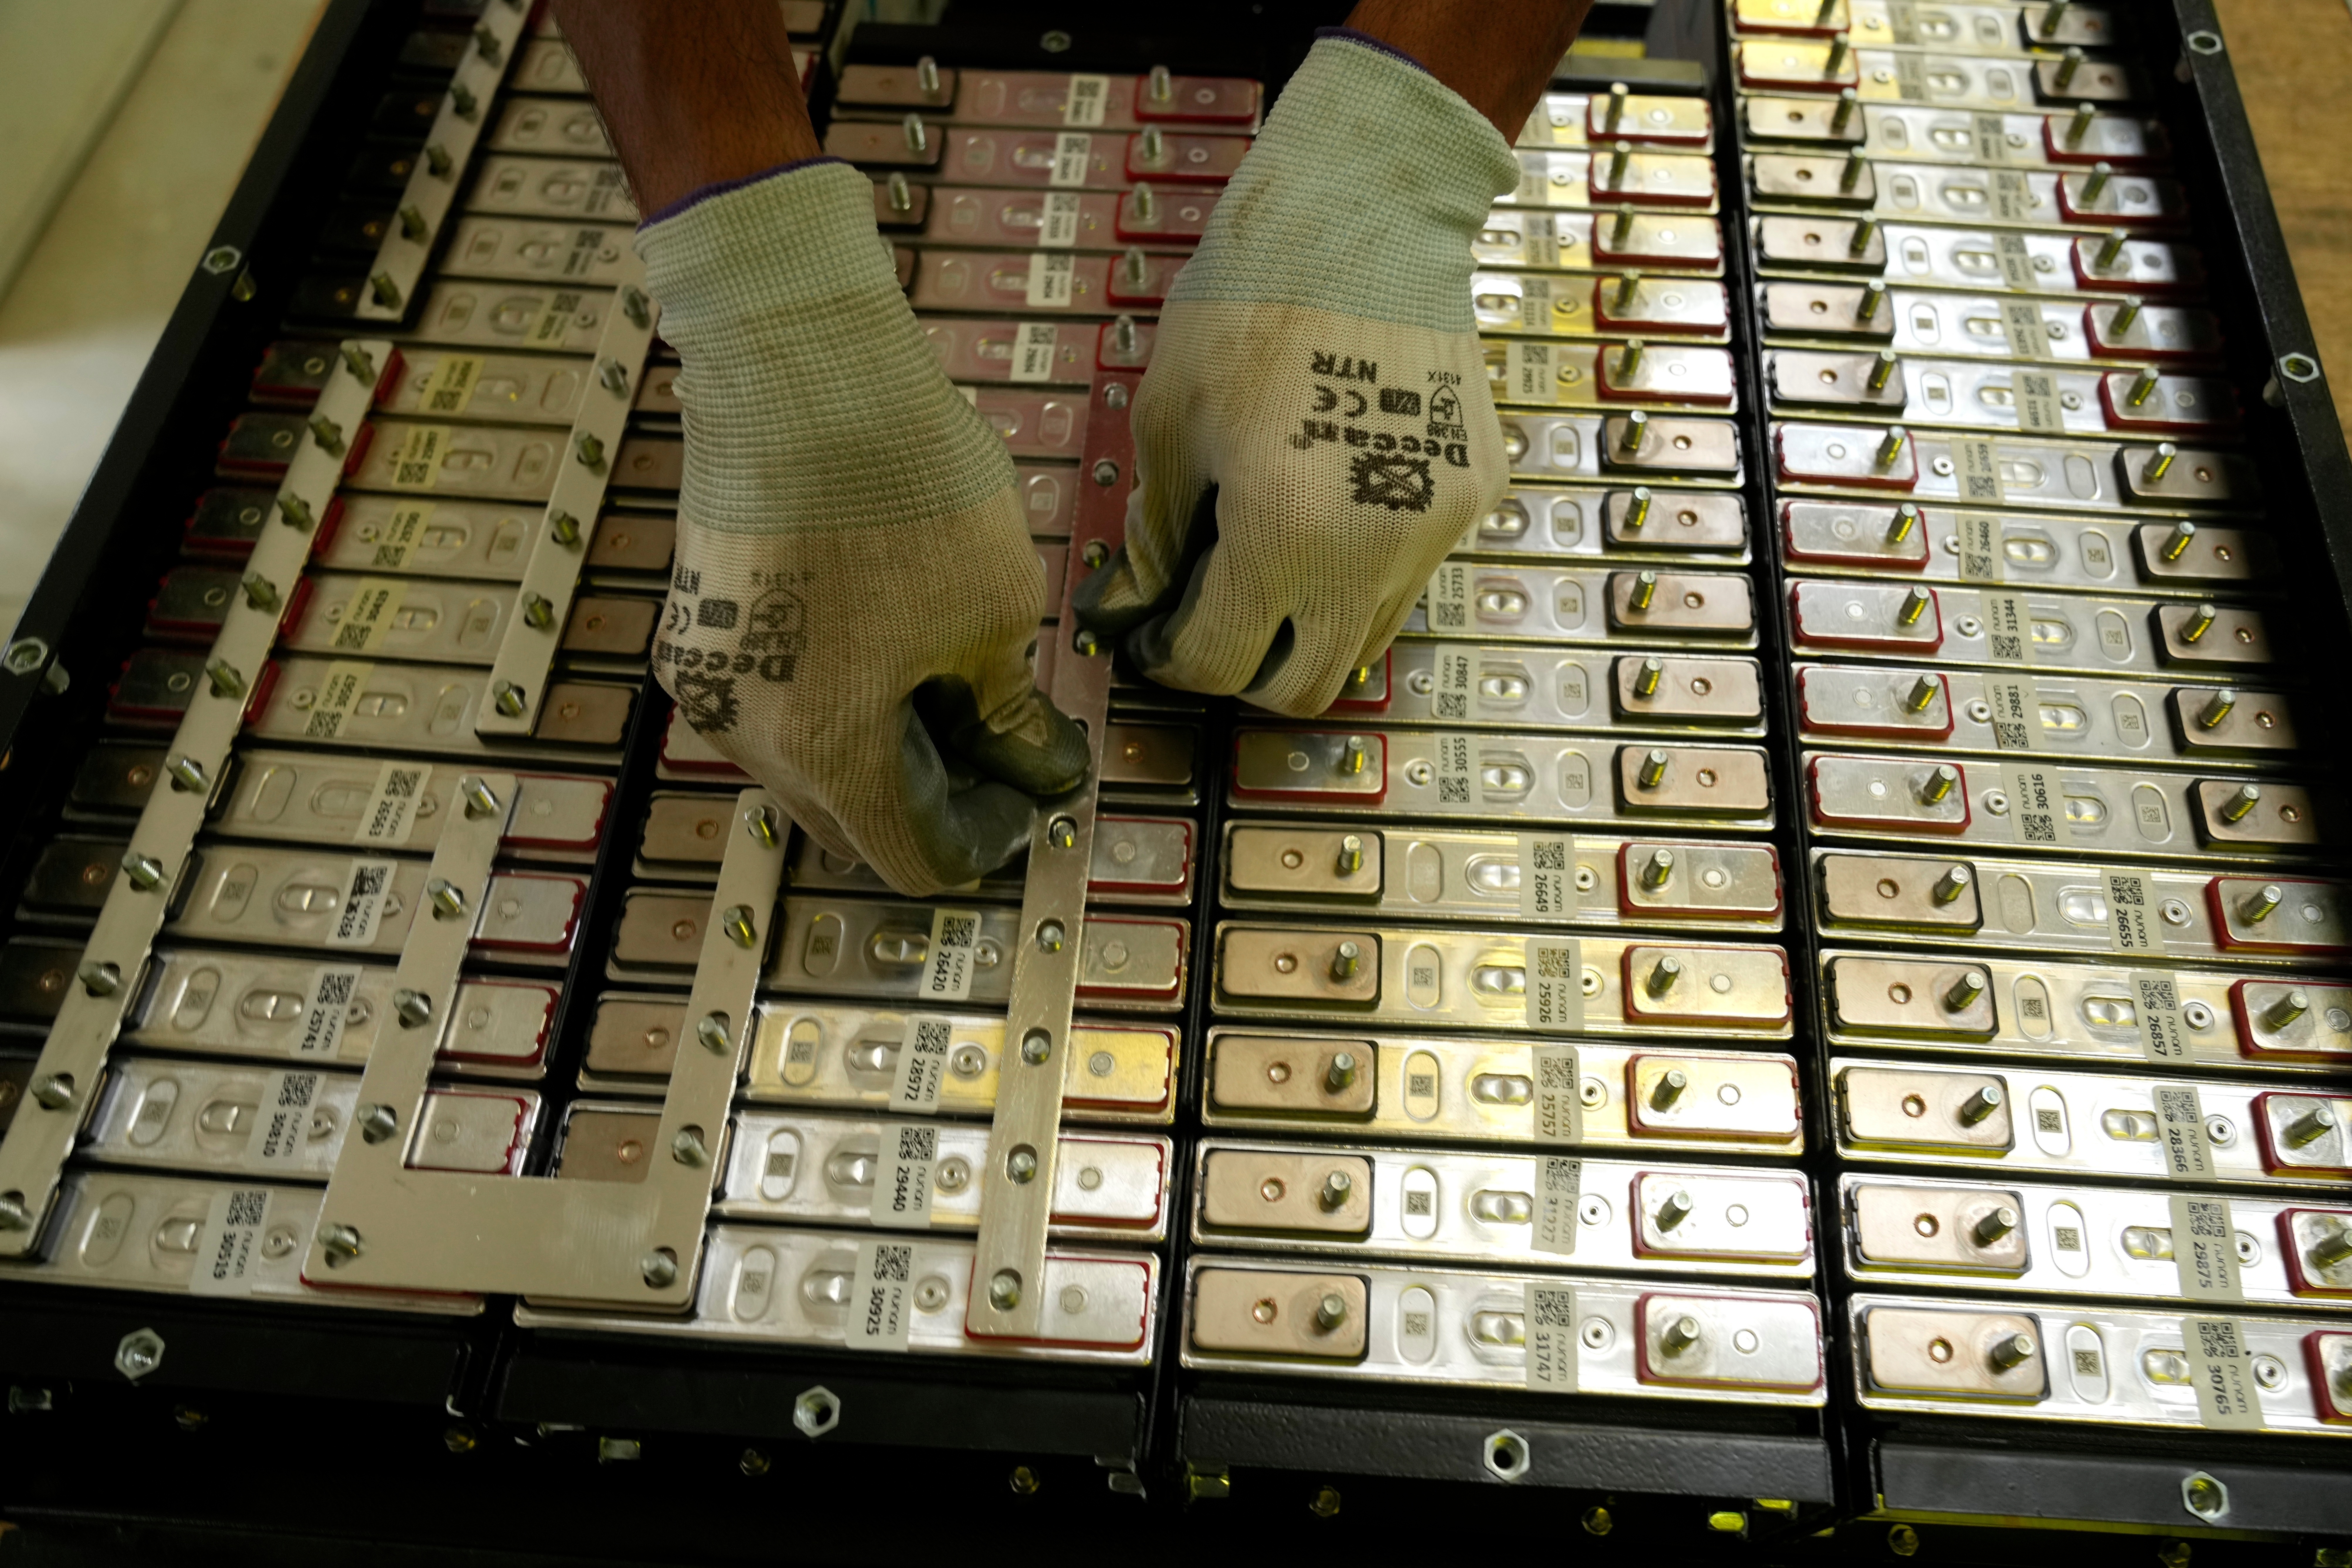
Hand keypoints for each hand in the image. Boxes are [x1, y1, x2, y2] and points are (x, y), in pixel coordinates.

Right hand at [640, 161, 1086, 895]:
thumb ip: (1011, 711)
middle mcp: (751, 738)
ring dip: (880, 750)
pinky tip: (887, 647)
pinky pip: (770, 701)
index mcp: (832, 754)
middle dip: (934, 800)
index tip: (1034, 787)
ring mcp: (710, 682)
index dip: (988, 837)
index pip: (915, 857)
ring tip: (950, 688)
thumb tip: (1037, 765)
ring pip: (806, 762)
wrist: (794, 369)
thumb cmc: (905, 488)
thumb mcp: (997, 610)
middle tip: (1002, 746)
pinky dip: (831, 700)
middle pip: (852, 820)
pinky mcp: (695, 626)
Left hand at [1074, 33, 1521, 715]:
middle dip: (1246, 674)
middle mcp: (1369, 547)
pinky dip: (1358, 576)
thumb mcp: (1168, 418)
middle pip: (1305, 687)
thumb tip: (1136, 605)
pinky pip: (1409, 576)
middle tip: (1211, 629)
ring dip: (1307, 630)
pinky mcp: (1471, 496)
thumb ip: (1154, 533)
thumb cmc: (1251, 299)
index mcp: (1282, 526)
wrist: (1367, 214)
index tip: (1155, 638)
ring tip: (1268, 573)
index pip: (1219, 661)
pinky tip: (1329, 514)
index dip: (1173, 662)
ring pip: (1363, 643)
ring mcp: (1431, 527)